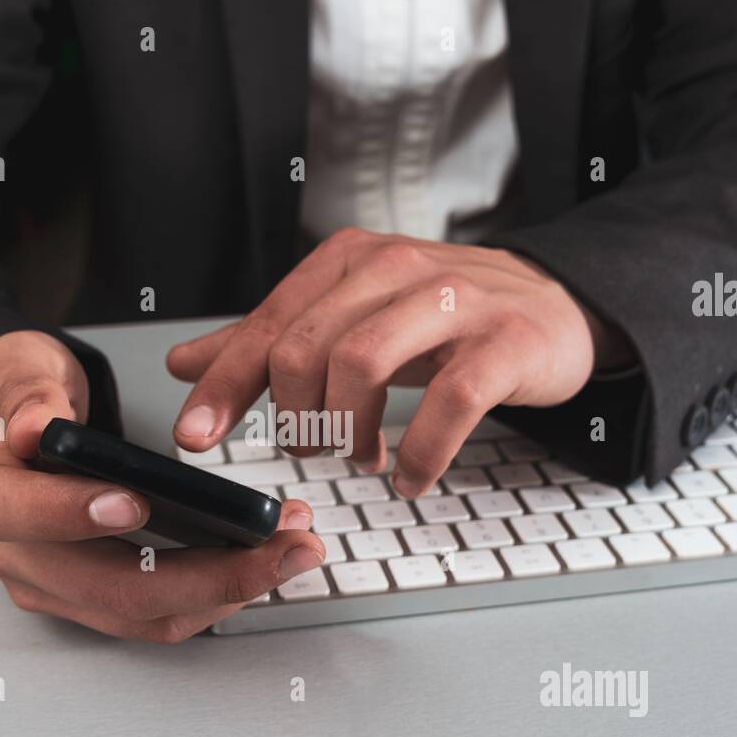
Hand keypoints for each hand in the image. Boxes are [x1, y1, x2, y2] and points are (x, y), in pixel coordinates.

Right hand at [0, 330, 324, 640]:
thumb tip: (37, 428)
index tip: (138, 500)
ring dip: (230, 591)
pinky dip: (218, 594)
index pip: (20, 518)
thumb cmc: (6, 405)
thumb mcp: (12, 368)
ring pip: (148, 615)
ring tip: (292, 548)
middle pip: (113, 589)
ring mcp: (58, 588)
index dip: (75, 515)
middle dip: (210, 575)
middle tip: (282, 544)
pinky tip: (264, 560)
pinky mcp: (94, 600)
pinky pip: (160, 614)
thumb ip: (28, 392)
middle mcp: (20, 558)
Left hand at [167, 228, 630, 495]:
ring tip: (363, 459)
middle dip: (296, 419)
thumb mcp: (350, 316)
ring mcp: (454, 301)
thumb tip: (184, 365)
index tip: (194, 438)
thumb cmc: (440, 316)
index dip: (225, 388)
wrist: (552, 302)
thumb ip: (269, 341)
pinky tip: (411, 476)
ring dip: (349, 434)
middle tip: (314, 451)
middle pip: (307, 349)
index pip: (269, 326)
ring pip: (363, 367)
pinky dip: (421, 454)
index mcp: (347, 260)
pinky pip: (449, 403)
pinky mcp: (504, 342)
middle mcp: (395, 269)